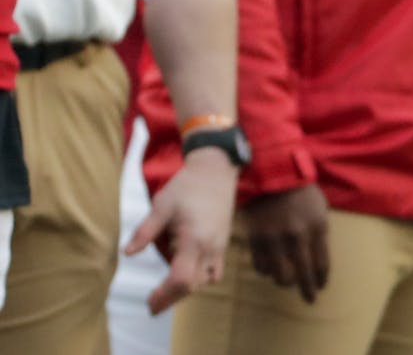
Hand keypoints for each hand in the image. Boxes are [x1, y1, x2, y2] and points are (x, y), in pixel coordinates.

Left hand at [123, 147, 238, 314]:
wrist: (216, 170)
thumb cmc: (186, 186)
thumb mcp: (161, 206)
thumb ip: (145, 231)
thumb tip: (127, 253)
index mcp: (194, 239)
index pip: (181, 279)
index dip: (164, 296)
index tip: (149, 302)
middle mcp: (210, 247)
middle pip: (193, 285)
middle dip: (172, 297)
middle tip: (152, 303)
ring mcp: (220, 246)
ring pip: (206, 280)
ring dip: (187, 288)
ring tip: (167, 287)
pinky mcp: (223, 242)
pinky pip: (214, 270)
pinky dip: (200, 278)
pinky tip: (185, 270)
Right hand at [241, 184, 330, 302]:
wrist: (271, 175)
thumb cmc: (301, 192)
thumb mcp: (319, 210)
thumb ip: (320, 235)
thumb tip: (317, 261)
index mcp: (317, 227)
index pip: (321, 264)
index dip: (321, 280)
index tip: (320, 287)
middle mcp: (296, 236)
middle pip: (302, 275)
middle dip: (307, 290)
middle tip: (309, 298)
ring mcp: (275, 239)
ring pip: (280, 276)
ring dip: (285, 281)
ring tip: (287, 279)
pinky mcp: (256, 240)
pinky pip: (261, 268)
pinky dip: (267, 271)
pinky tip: (271, 267)